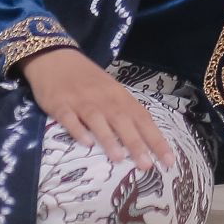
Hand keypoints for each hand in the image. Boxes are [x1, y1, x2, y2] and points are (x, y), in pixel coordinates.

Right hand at [19, 48, 174, 169]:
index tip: (168, 161)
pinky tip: (85, 143)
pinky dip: (77, 130)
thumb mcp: (110, 90)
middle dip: (136, 143)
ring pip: (98, 119)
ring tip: (119, 158)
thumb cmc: (87, 78)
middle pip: (123, 120)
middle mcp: (103, 98)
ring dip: (109, 138)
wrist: (55, 57)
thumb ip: (123, 112)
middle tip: (147, 166)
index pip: (142, 118)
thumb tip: (142, 141)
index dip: (156, 139)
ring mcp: (81, 101)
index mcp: (119, 95)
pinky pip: (69, 118)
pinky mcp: (59, 104)